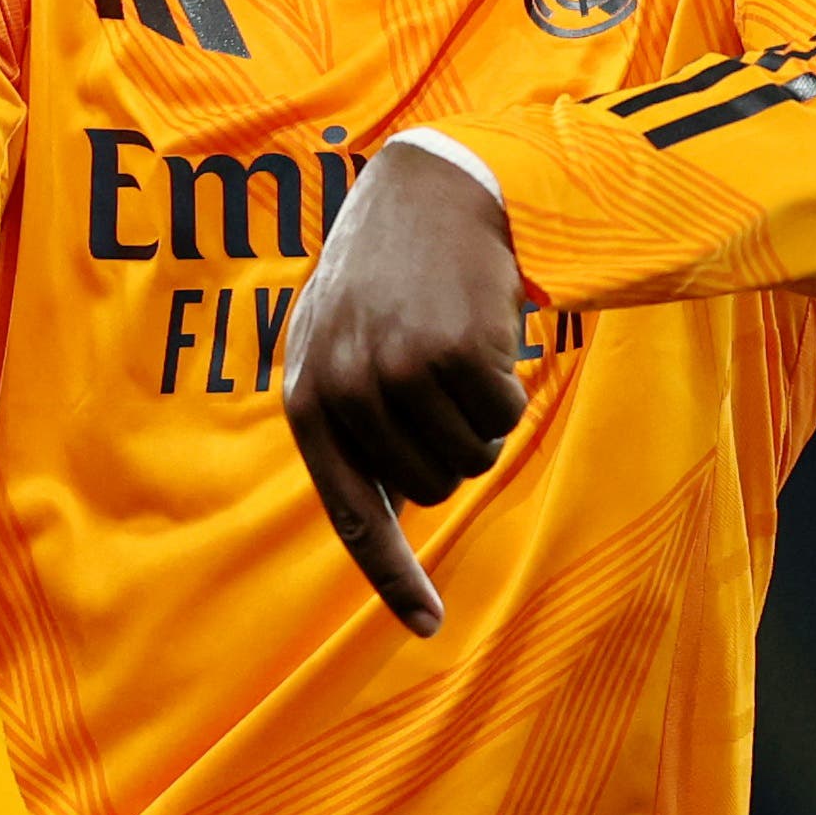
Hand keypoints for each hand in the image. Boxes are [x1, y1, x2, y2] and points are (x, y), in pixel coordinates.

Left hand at [283, 139, 529, 636]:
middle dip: (455, 452)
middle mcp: (344, 390)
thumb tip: (390, 526)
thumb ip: (350, 430)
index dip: (393, 576)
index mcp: (308, 400)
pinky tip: (483, 335)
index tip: (429, 626)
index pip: (354, 513)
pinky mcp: (451, 349)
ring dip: (483, 418)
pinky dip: (507, 387)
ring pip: (471, 454)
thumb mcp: (341, 346)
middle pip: (429, 487)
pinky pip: (502, 414)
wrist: (429, 188)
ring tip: (459, 354)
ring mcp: (396, 370)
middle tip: (447, 389)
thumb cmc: (388, 280)